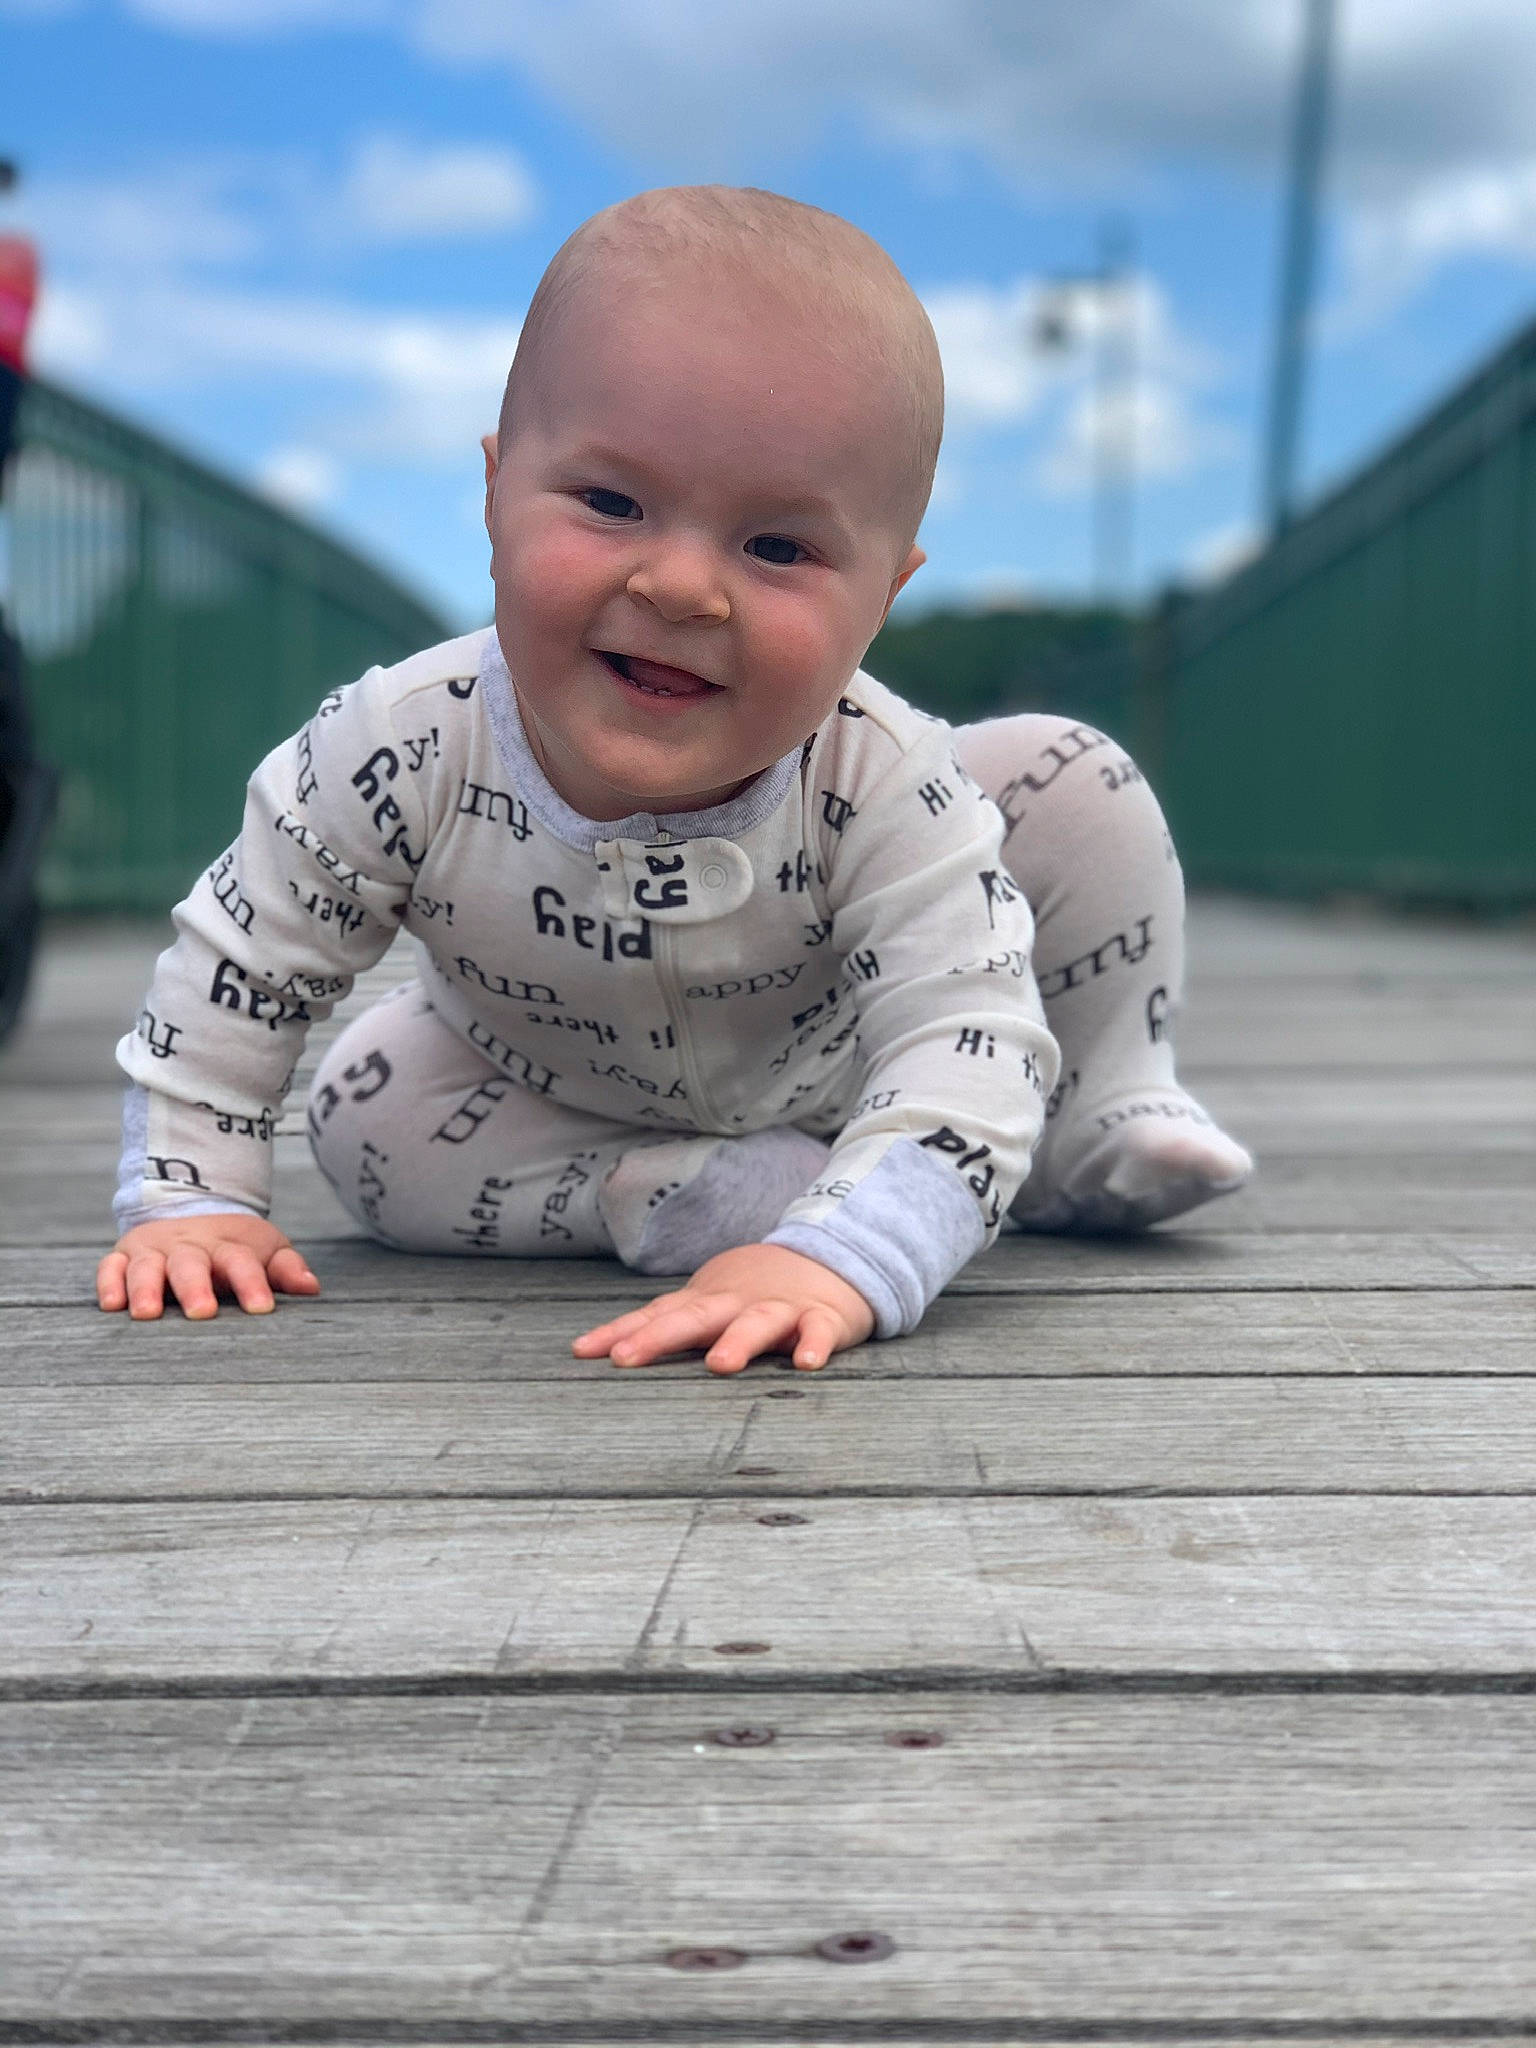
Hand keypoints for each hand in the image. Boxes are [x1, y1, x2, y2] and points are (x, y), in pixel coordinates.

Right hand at [96, 1214, 320, 1320]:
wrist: (192, 1210)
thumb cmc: (235, 1247)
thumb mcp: (266, 1249)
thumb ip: (286, 1268)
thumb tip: (311, 1286)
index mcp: (228, 1246)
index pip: (242, 1263)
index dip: (253, 1284)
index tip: (262, 1308)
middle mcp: (189, 1246)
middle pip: (191, 1265)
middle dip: (195, 1288)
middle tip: (201, 1312)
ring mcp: (155, 1250)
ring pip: (147, 1267)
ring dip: (145, 1288)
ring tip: (146, 1314)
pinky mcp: (125, 1254)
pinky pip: (112, 1266)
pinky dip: (110, 1283)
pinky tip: (112, 1305)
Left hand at [572, 1242, 873, 1375]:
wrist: (829, 1257)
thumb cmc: (755, 1289)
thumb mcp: (707, 1302)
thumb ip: (662, 1324)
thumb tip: (600, 1348)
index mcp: (707, 1302)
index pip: (658, 1315)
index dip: (622, 1332)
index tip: (583, 1352)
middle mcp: (737, 1303)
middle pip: (696, 1317)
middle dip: (660, 1336)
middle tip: (626, 1358)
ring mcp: (780, 1309)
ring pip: (757, 1323)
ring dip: (738, 1341)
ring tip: (720, 1364)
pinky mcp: (822, 1317)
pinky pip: (818, 1332)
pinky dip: (814, 1345)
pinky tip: (806, 1363)